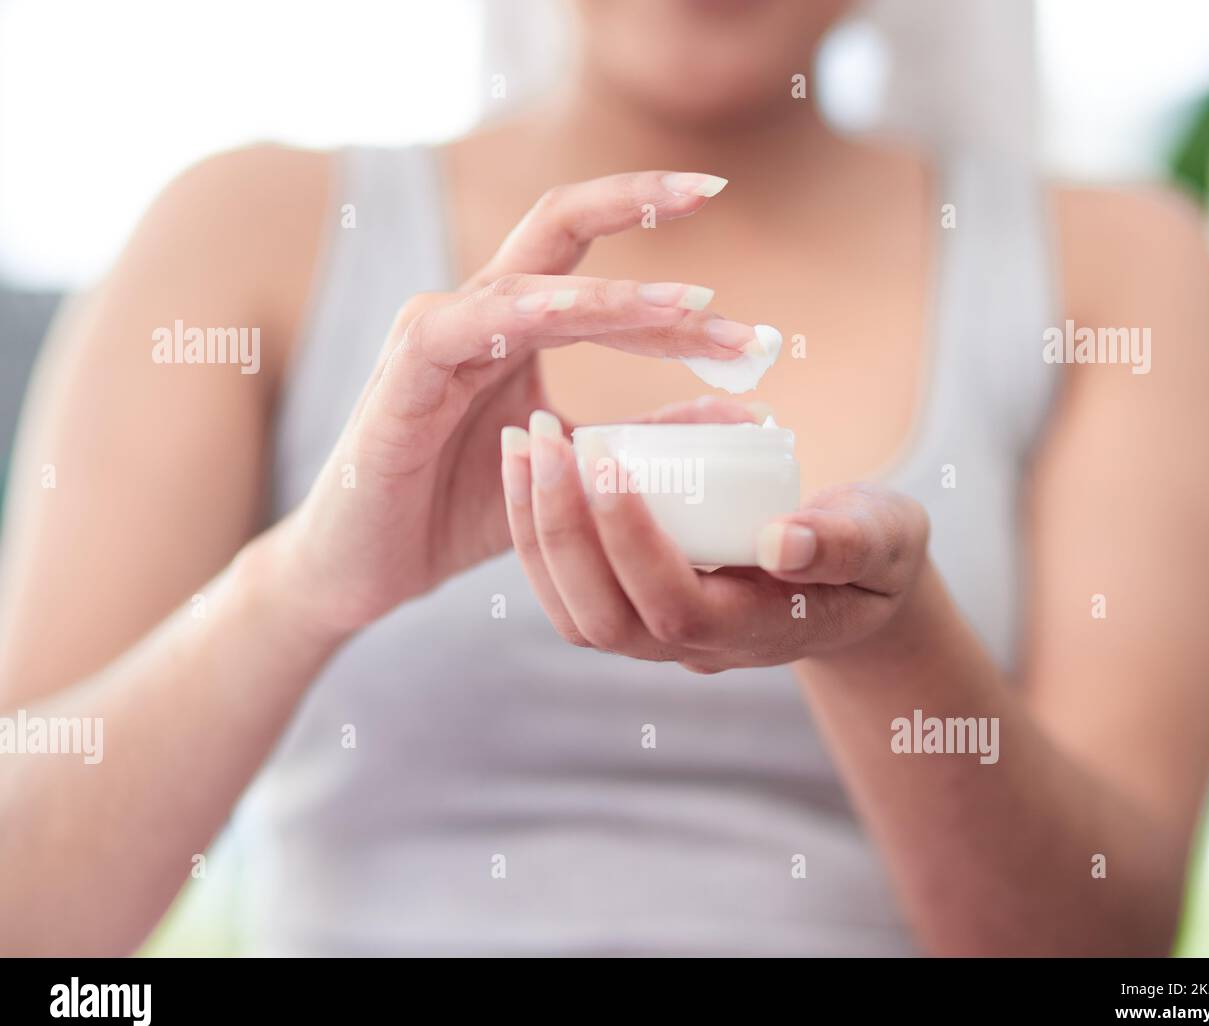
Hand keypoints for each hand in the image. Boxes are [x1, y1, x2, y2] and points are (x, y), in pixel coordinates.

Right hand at [269, 171, 769, 634]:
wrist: (370, 565)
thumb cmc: (463, 509)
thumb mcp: (578, 470)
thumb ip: (648, 435)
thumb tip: (744, 415)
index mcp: (519, 325)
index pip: (599, 266)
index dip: (672, 271)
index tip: (750, 302)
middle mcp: (480, 312)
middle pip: (559, 225)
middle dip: (639, 201)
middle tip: (715, 189)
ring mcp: (437, 335)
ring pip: (527, 280)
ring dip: (612, 292)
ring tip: (690, 302)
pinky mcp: (401, 373)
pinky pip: (457, 326)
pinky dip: (516, 314)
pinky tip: (570, 312)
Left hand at [501, 411, 930, 672]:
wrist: (852, 584)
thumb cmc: (875, 554)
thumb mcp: (886, 541)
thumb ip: (848, 542)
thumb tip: (783, 541)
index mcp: (757, 632)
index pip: (675, 605)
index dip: (633, 539)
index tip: (606, 456)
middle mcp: (694, 649)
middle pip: (603, 619)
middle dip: (563, 528)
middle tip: (543, 437)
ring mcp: (656, 638)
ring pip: (573, 612)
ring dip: (535, 529)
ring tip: (522, 442)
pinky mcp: (631, 611)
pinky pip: (568, 590)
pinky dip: (537, 530)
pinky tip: (530, 464)